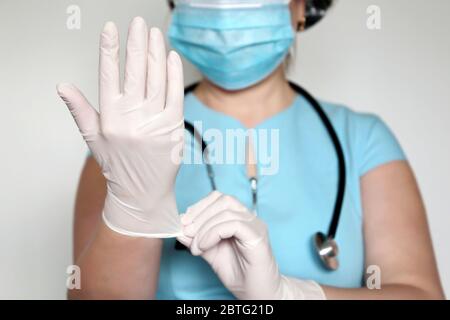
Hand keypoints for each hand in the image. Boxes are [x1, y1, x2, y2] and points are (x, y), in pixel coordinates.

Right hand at [57, 17, 183, 237]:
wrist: (142, 193)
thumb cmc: (118, 165)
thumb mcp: (93, 138)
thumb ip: (80, 110)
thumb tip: (62, 85)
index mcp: (110, 118)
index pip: (108, 76)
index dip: (110, 50)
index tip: (111, 28)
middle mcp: (132, 118)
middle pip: (135, 72)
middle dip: (137, 43)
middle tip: (139, 23)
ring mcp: (154, 122)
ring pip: (156, 79)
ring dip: (156, 53)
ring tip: (154, 34)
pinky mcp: (173, 127)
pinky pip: (174, 94)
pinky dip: (173, 74)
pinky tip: (170, 56)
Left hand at [177, 191, 325, 299]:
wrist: (257, 293)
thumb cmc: (239, 274)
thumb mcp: (210, 254)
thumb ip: (197, 240)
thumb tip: (179, 228)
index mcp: (239, 218)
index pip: (218, 198)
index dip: (199, 206)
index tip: (184, 222)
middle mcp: (249, 218)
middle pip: (223, 199)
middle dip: (200, 213)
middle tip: (187, 232)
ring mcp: (255, 226)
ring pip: (226, 211)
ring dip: (205, 227)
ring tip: (196, 246)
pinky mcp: (258, 237)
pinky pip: (234, 224)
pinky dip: (214, 233)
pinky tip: (205, 246)